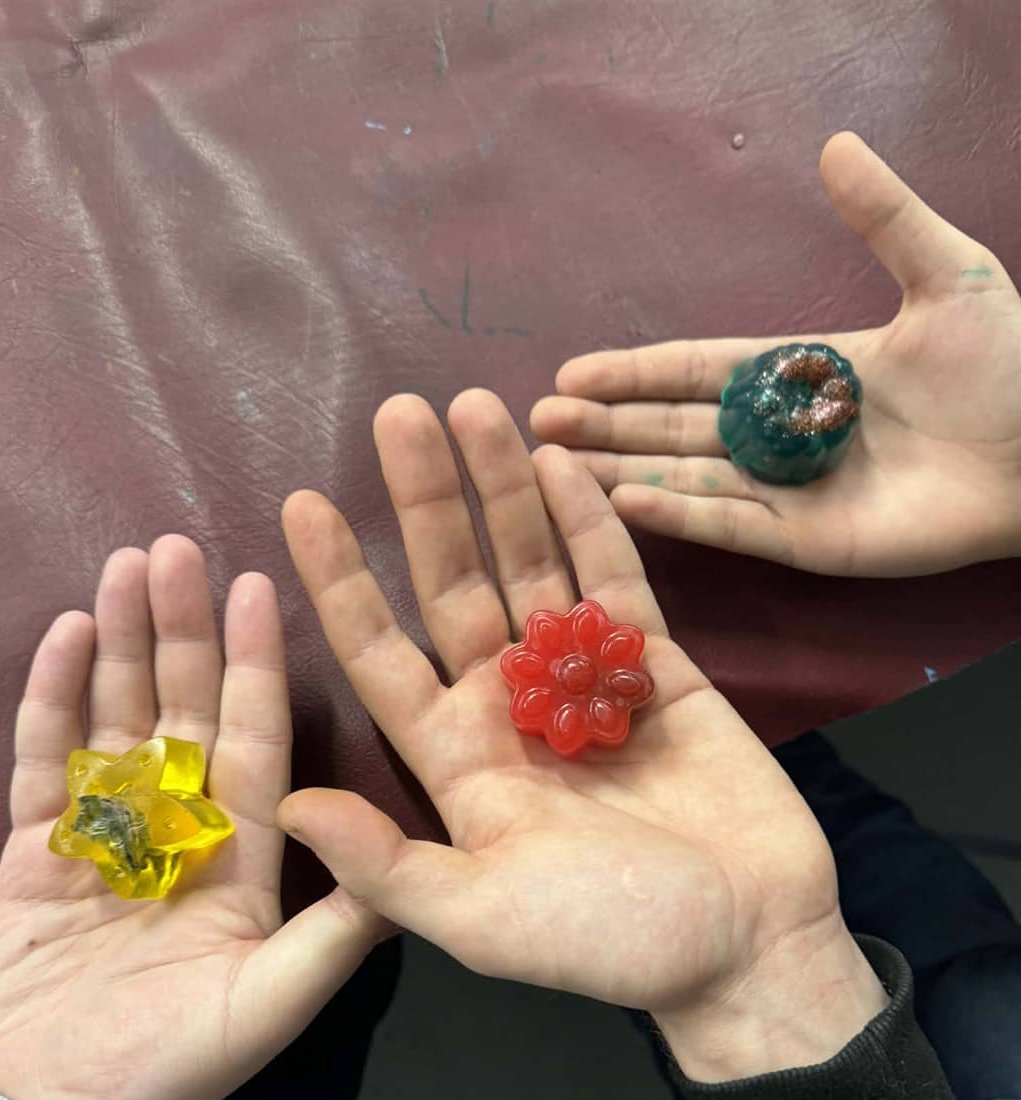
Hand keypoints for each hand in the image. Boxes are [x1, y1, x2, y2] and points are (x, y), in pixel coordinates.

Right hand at [0, 537, 380, 1099]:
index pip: (253, 734)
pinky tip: (66, 634)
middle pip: (185, 705)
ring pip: (117, 713)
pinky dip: (51, 698)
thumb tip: (415, 858)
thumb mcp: (278, 995)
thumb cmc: (184, 1066)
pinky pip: (46, 758)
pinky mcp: (37, 846)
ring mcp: (105, 827)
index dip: (256, 662)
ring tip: (128, 567)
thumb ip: (338, 927)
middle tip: (179, 547)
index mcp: (242, 848)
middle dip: (184, 628)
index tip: (258, 588)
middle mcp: (179, 822)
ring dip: (124, 642)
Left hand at [280, 392, 884, 1075]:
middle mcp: (509, 709)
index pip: (381, 657)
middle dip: (425, 505)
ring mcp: (585, 684)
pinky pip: (617, 581)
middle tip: (397, 414)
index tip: (302, 505)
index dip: (342, 583)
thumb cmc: (610, 942)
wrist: (748, 948)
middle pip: (452, 590)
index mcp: (457, 762)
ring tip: (476, 406)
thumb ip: (388, 864)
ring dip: (503, 492)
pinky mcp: (660, 670)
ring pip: (532, 569)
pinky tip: (562, 460)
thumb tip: (292, 805)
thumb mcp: (483, 916)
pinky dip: (592, 522)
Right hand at [531, 132, 1020, 576]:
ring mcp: (792, 494)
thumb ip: (883, 218)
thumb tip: (834, 147)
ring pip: (688, 479)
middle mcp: (783, 437)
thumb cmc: (1008, 365)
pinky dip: (678, 514)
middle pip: (675, 428)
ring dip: (622, 470)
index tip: (573, 372)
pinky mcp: (810, 543)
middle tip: (535, 420)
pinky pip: (732, 526)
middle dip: (606, 425)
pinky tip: (624, 499)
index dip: (636, 372)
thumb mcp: (945, 273)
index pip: (698, 371)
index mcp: (801, 374)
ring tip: (557, 462)